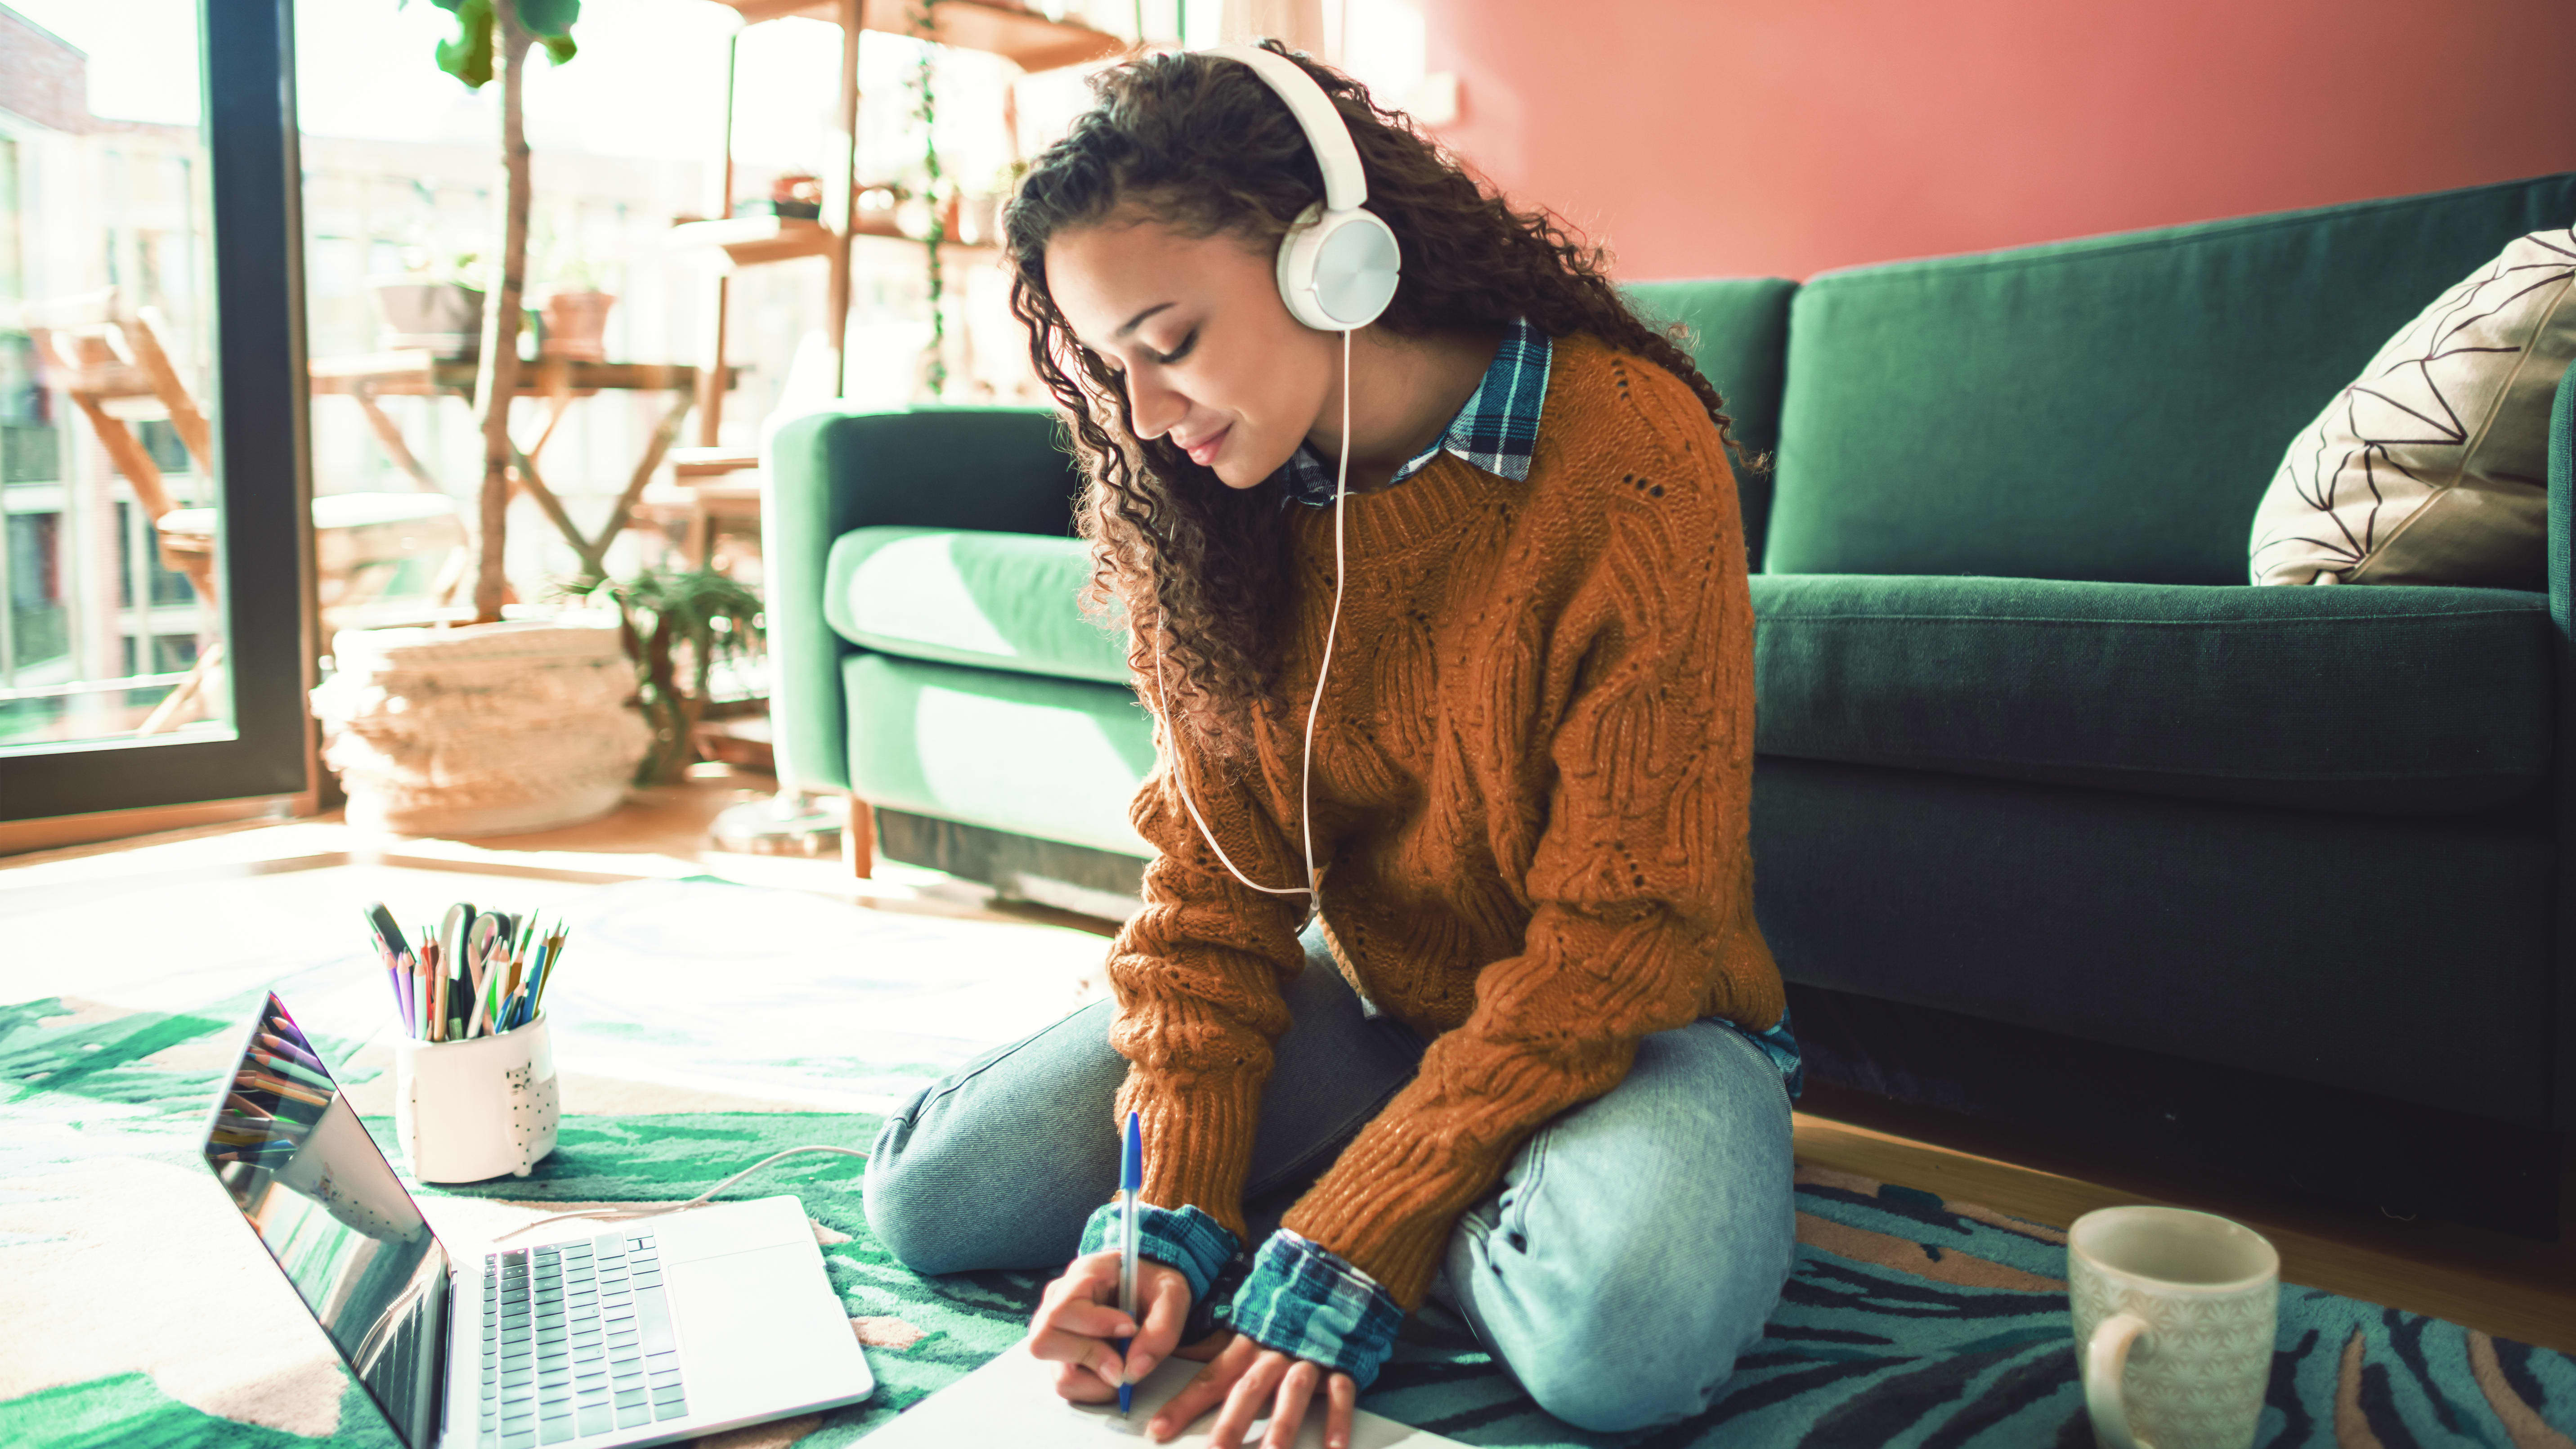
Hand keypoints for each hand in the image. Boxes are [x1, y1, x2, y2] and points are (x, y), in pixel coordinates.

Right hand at [1027, 1250, 1192, 1401]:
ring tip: (1123, 1367)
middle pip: (1045, 1341)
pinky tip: (1114, 1370)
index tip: (1130, 1330)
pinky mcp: (1063, 1354)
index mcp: (1082, 1275)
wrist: (1153, 1289)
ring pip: (1056, 1371)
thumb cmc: (1157, 1285)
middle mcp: (1058, 1302)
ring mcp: (1055, 1330)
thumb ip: (1161, 1328)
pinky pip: (1066, 1384)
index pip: (1065, 1309)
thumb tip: (1132, 1371)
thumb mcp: (1173, 1295)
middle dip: (1090, 1358)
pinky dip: (1093, 1387)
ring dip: (1094, 1379)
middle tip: (1124, 1363)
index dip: (1095, 1326)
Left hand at [1149, 1331, 1358, 1448]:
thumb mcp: (1242, 1328)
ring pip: (1293, 1391)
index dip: (1184, 1404)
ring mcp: (1309, 1358)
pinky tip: (1333, 1448)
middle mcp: (1273, 1353)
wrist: (1330, 1287)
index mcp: (1245, 1346)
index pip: (1210, 1378)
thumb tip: (1168, 1355)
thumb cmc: (1279, 1317)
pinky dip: (1339, 1419)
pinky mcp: (1341, 1364)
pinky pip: (1342, 1392)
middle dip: (1232, 1424)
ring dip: (1282, 1425)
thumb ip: (1209, 1347)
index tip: (1159, 1430)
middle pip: (1248, 1390)